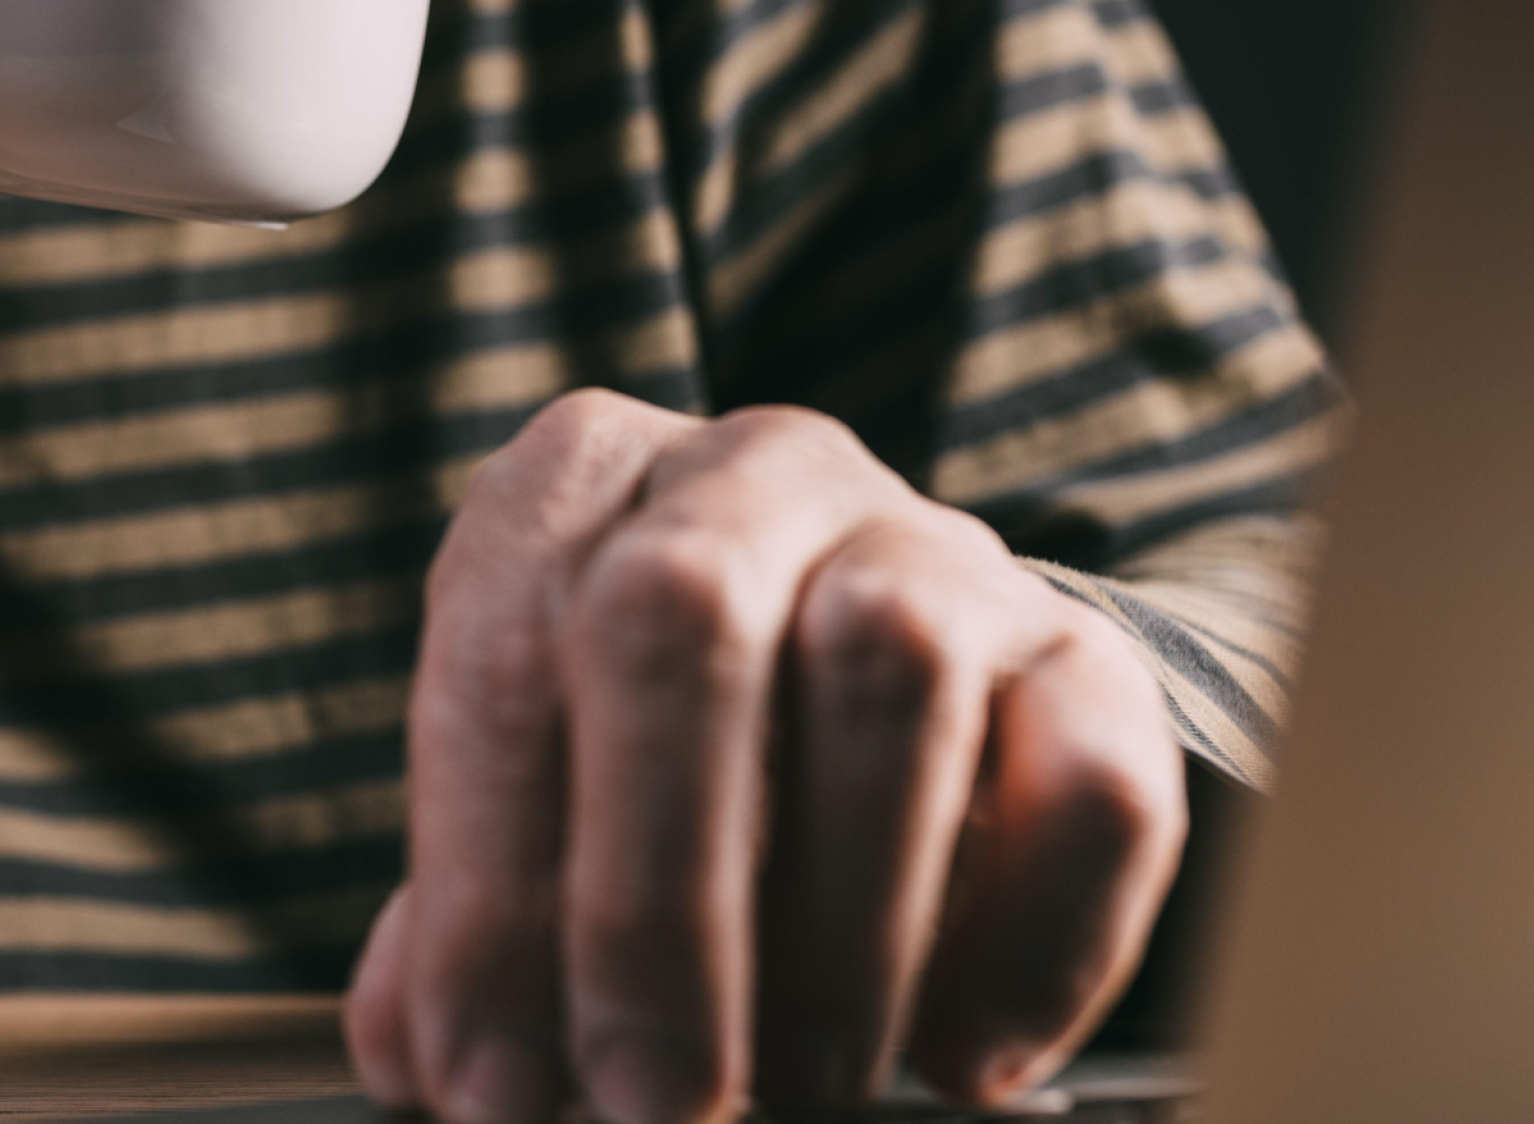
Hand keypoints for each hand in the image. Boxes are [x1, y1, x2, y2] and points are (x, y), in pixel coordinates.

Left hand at [344, 391, 1186, 1123]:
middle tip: (651, 1101)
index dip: (486, 893)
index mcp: (576, 481)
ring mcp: (930, 541)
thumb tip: (440, 1063)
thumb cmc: (650, 760)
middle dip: (653, 897)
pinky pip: (1093, 783)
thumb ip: (472, 918)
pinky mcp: (1082, 652)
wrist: (866, 678)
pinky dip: (1034, 947)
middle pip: (683, 620)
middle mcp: (748, 472)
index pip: (499, 655)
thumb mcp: (534, 800)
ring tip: (801, 1083)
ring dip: (838, 929)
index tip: (489, 1083)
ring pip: (889, 674)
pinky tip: (960, 1061)